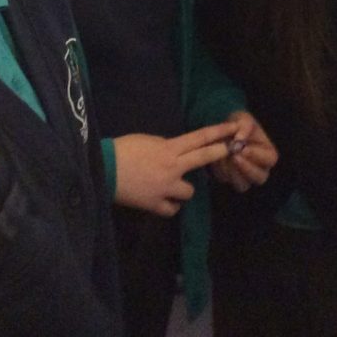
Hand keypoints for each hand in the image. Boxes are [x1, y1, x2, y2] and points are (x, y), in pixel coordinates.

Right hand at [113, 122, 238, 216]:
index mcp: (169, 148)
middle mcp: (173, 167)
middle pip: (204, 158)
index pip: (199, 138)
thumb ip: (165, 146)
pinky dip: (170, 205)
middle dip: (220, 153)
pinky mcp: (155, 204)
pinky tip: (164, 201)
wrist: (103, 170)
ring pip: (190, 192)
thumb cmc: (121, 150)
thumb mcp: (146, 140)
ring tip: (173, 186)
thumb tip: (176, 152)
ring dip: (183, 189)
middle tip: (232, 149)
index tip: (233, 127)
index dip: (218, 132)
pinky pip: (172, 209)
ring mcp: (166, 188)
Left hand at [210, 111, 278, 192]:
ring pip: (242, 185)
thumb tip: (240, 139)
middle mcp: (260, 169)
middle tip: (234, 156)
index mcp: (268, 154)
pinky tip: (215, 159)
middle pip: (260, 178)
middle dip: (246, 168)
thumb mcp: (244, 118)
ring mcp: (245, 177)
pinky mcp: (230, 180)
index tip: (243, 148)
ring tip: (222, 156)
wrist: (223, 130)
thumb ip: (245, 126)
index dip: (257, 155)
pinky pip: (226, 181)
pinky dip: (219, 171)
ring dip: (232, 172)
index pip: (270, 159)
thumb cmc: (239, 124)